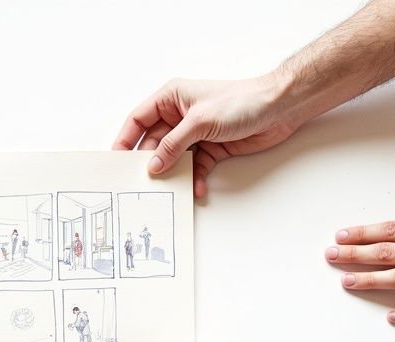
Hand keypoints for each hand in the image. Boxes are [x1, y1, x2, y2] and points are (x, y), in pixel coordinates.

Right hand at [113, 75, 299, 197]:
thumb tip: (153, 164)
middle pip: (154, 143)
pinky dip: (196, 178)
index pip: (138, 119)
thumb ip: (173, 144)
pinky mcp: (211, 148)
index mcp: (171, 98)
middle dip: (150, 162)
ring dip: (174, 174)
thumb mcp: (199, 121)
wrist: (278, 109)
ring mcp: (195, 133)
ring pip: (174, 159)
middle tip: (141, 181)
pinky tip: (198, 188)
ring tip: (169, 190)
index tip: (116, 159)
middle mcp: (179, 116)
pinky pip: (196, 167)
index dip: (125, 139)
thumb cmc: (240, 102)